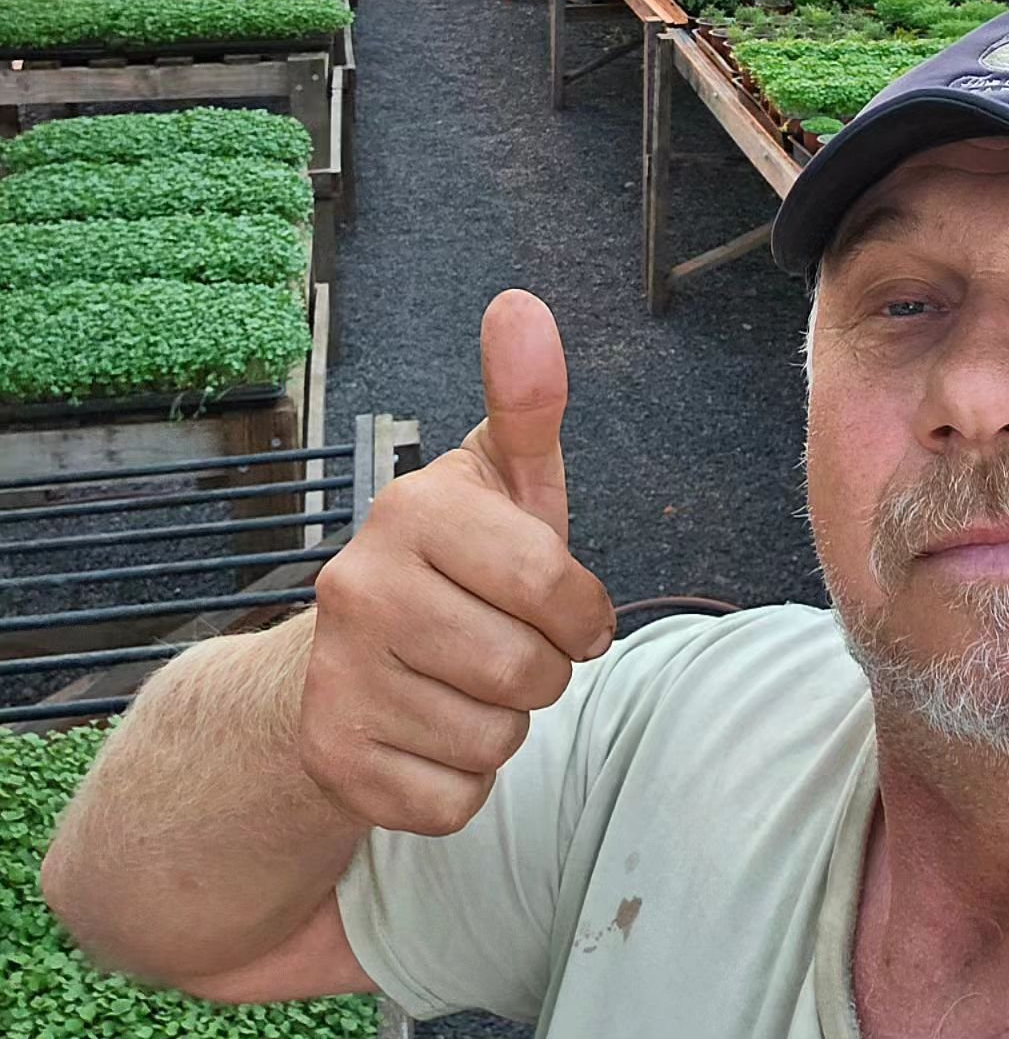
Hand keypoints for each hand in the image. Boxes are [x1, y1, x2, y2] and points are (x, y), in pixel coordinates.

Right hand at [299, 290, 613, 835]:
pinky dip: (463, 782)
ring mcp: (337, 676)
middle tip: (507, 648)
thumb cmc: (456, 565)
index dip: (581, 610)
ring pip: (496, 741)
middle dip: (543, 673)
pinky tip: (429, 734)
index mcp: (413, 509)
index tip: (566, 607)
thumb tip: (522, 303)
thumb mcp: (501, 482)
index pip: (554, 582)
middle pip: (529, 673)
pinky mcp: (332, 760)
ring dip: (503, 726)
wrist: (340, 662)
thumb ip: (526, 403)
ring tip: (462, 684)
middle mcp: (359, 585)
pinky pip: (458, 801)